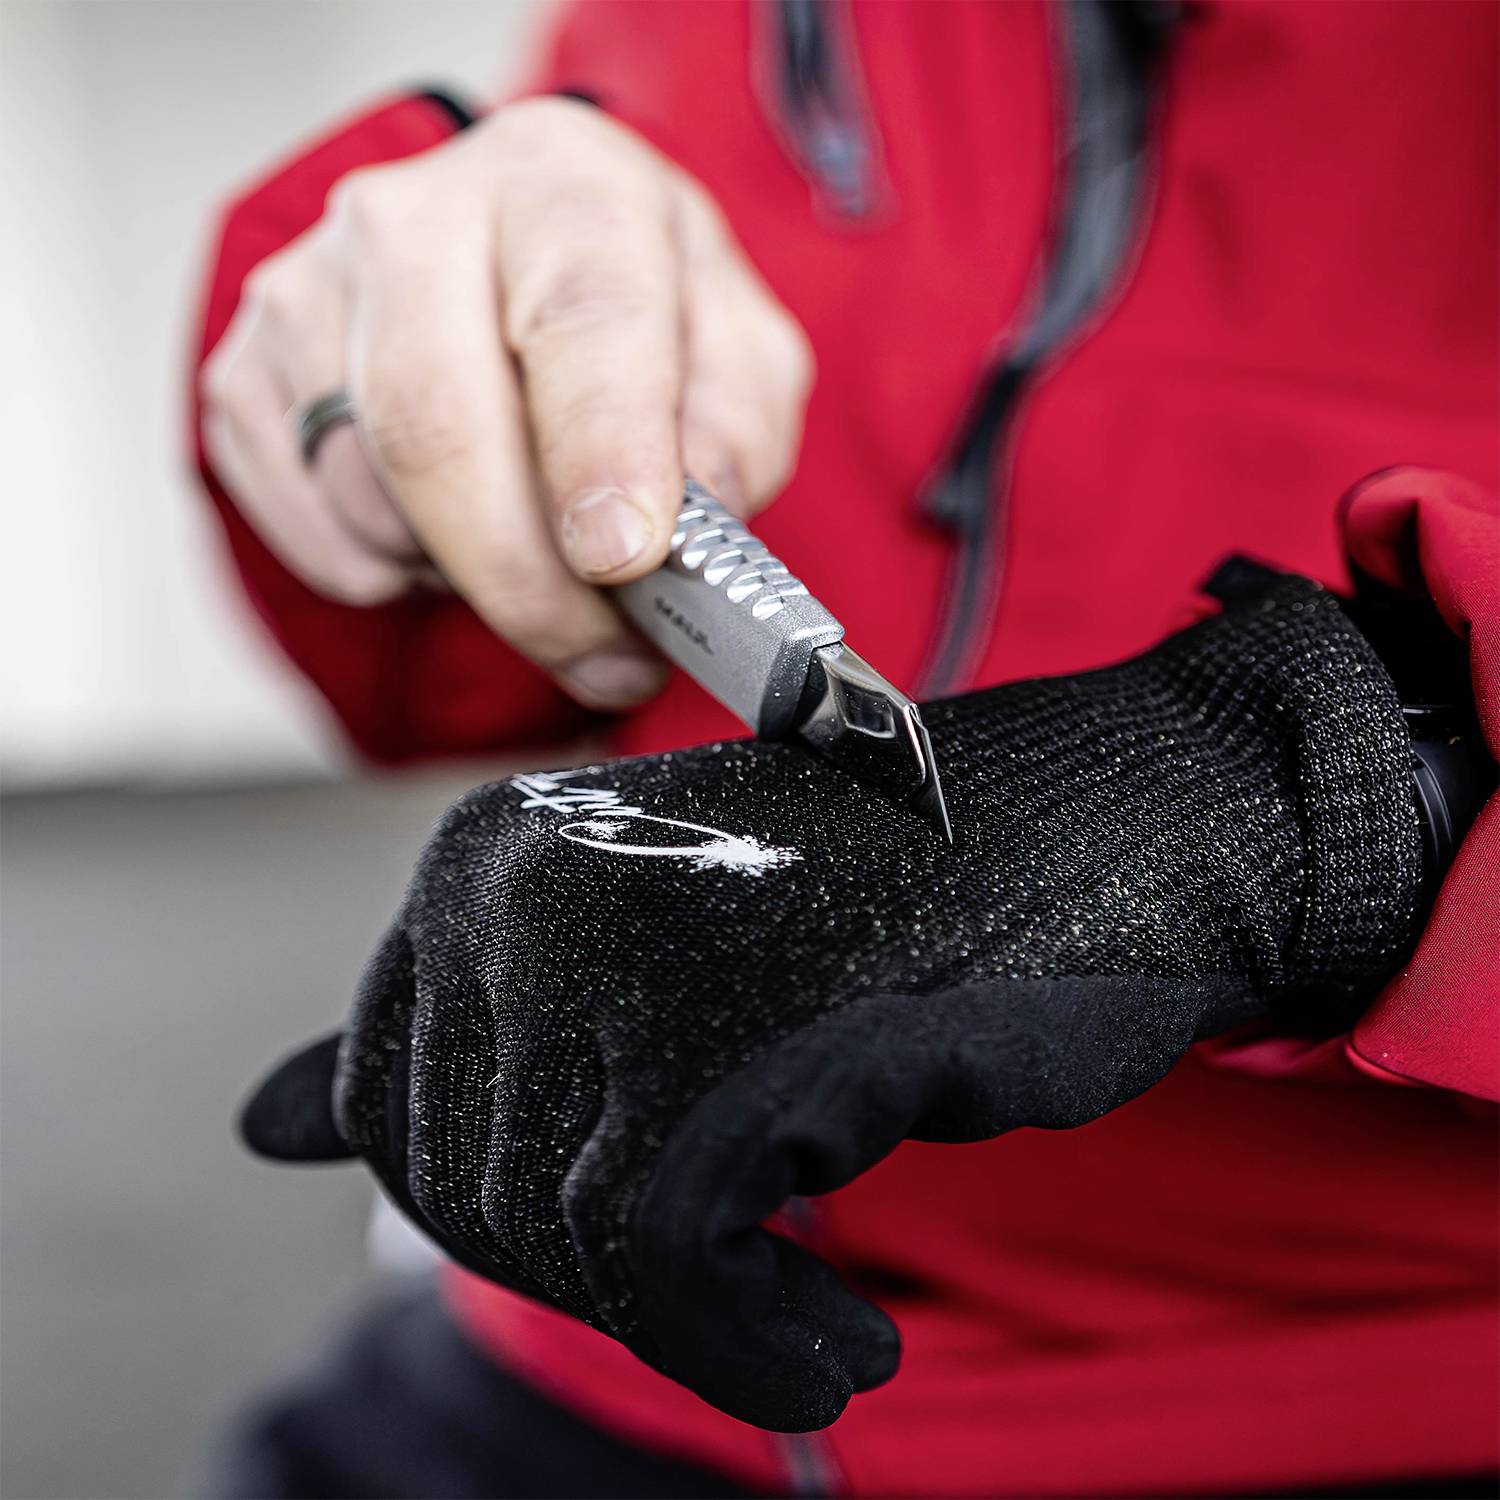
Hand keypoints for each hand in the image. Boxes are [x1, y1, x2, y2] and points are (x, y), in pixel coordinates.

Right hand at [201, 99, 813, 710]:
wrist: (516, 272)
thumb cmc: (634, 317)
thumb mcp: (734, 352)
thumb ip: (733, 433)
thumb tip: (693, 526)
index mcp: (562, 186)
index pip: (579, 320)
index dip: (600, 452)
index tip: (622, 559)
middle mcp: (414, 218)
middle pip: (437, 430)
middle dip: (529, 584)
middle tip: (603, 657)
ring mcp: (310, 294)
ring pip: (374, 501)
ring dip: (472, 582)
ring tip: (543, 570)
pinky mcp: (247, 376)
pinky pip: (320, 536)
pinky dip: (399, 577)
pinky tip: (456, 538)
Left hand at [239, 573, 1422, 1428]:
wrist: (1108, 830)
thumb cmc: (901, 896)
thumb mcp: (657, 950)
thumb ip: (468, 1033)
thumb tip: (261, 1124)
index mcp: (489, 853)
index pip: (400, 1102)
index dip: (515, 1208)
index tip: (644, 1237)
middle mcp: (527, 885)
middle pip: (473, 1181)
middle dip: (602, 1278)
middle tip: (746, 1301)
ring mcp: (626, 951)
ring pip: (564, 1232)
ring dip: (693, 1328)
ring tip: (811, 1336)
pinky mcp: (738, 1033)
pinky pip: (667, 1258)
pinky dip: (746, 1347)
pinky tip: (835, 1348)